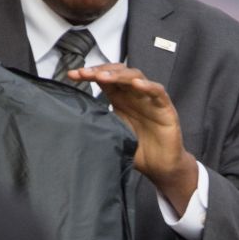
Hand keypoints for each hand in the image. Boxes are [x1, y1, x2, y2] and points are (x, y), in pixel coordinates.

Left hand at [70, 63, 197, 213]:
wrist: (160, 168)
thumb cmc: (140, 151)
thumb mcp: (113, 134)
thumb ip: (100, 123)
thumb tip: (75, 119)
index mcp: (121, 100)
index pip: (104, 80)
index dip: (89, 74)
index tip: (73, 75)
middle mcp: (134, 96)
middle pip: (118, 73)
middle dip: (100, 71)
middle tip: (86, 73)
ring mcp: (149, 100)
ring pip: (135, 76)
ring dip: (119, 75)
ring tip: (105, 77)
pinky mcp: (165, 108)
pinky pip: (157, 91)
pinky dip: (147, 86)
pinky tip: (136, 84)